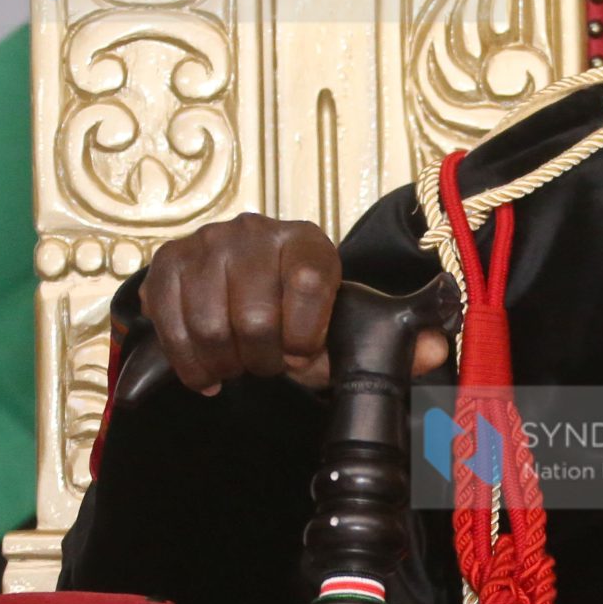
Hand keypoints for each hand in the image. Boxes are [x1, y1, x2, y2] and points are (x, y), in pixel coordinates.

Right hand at [140, 214, 449, 393]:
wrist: (236, 282)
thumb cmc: (296, 309)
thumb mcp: (343, 324)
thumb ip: (395, 343)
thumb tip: (438, 350)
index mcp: (307, 241)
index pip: (311, 286)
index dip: (307, 337)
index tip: (303, 356)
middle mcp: (253, 231)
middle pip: (255, 316)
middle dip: (263, 359)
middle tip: (266, 366)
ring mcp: (205, 244)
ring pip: (211, 326)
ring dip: (226, 364)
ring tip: (238, 366)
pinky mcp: (164, 265)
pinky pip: (171, 327)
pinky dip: (190, 363)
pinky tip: (207, 372)